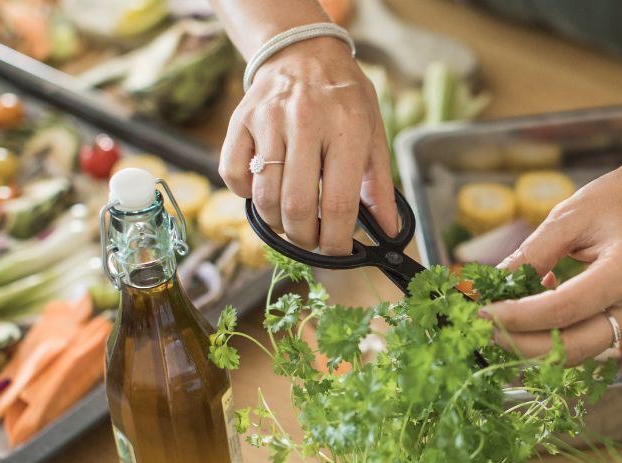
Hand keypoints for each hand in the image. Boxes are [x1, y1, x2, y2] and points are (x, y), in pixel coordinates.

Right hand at [218, 37, 397, 253]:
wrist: (303, 51)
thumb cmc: (344, 97)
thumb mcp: (374, 132)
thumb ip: (380, 184)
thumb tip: (388, 230)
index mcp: (347, 127)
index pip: (339, 203)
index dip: (337, 240)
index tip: (339, 251)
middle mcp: (305, 122)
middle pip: (297, 206)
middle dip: (306, 238)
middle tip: (313, 240)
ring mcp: (268, 121)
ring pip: (264, 197)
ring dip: (277, 224)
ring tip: (292, 222)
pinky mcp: (240, 122)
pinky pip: (233, 176)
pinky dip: (247, 197)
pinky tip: (265, 192)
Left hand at [481, 130, 621, 363]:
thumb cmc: (615, 201)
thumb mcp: (569, 216)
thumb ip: (533, 253)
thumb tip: (496, 284)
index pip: (565, 309)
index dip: (521, 317)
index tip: (485, 312)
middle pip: (574, 345)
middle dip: (524, 343)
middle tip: (487, 328)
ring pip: (579, 351)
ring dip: (536, 344)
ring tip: (505, 320)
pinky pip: (586, 341)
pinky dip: (554, 335)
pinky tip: (535, 310)